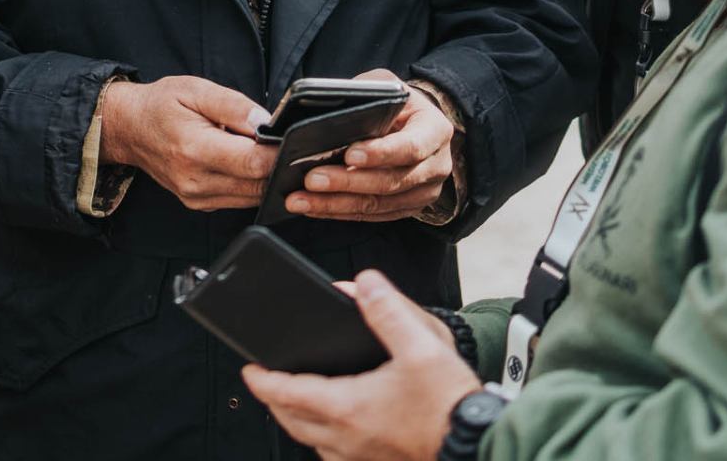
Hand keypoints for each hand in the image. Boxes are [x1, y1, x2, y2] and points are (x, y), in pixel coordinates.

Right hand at [99, 76, 277, 210]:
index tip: (288, 137)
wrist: (128, 128)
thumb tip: (266, 122)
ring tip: (261, 149)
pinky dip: (250, 183)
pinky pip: (239, 199)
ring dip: (264, 175)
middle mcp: (195, 180)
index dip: (278, 151)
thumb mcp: (196, 90)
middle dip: (276, 164)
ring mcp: (196, 197)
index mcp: (195, 149)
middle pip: (258, 184)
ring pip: (252, 196)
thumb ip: (234, 105)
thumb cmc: (160, 105)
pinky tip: (245, 162)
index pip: (253, 163)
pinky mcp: (199, 204)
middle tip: (281, 141)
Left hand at [243, 270, 482, 460]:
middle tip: (266, 382)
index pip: (287, 393)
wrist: (477, 444)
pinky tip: (337, 426)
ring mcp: (359, 457)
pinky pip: (334, 454)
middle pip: (291, 420)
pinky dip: (323, 436)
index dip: (263, 380)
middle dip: (273, 400)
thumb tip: (363, 283)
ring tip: (296, 400)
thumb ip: (388, 311)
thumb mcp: (421, 347)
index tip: (249, 368)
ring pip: (311, 440)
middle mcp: (346, 438)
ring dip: (297, 419)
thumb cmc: (450, 405)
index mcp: (348, 407)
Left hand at [286, 70, 453, 220]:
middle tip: (311, 179)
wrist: (416, 123)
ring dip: (335, 203)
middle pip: (390, 182)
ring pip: (377, 204)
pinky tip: (314, 207)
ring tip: (301, 199)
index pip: (410, 147)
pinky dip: (339, 211)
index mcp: (435, 130)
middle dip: (347, 182)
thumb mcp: (386, 84)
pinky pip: (371, 215)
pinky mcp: (407, 208)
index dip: (380, 154)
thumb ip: (364, 93)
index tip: (348, 154)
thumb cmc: (396, 103)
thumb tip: (326, 109)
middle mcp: (436, 165)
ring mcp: (423, 192)